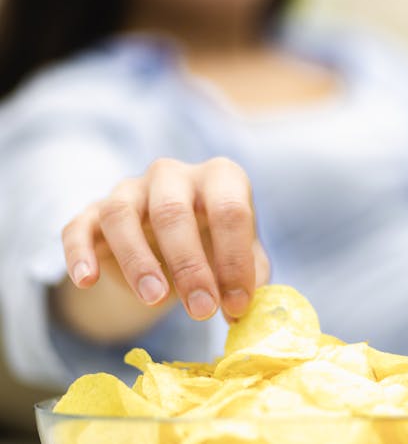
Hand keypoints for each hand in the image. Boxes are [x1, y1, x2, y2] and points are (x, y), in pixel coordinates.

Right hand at [57, 157, 269, 341]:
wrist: (173, 245)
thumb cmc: (217, 248)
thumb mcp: (243, 259)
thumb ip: (249, 280)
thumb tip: (241, 311)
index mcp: (220, 178)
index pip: (230, 211)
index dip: (235, 260)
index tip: (236, 304)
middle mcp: (173, 175)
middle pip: (173, 211)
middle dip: (189, 266)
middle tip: (200, 310)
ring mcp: (130, 189)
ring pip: (121, 215)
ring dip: (137, 260)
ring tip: (154, 299)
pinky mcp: (93, 211)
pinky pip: (79, 227)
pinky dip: (79, 253)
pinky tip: (87, 281)